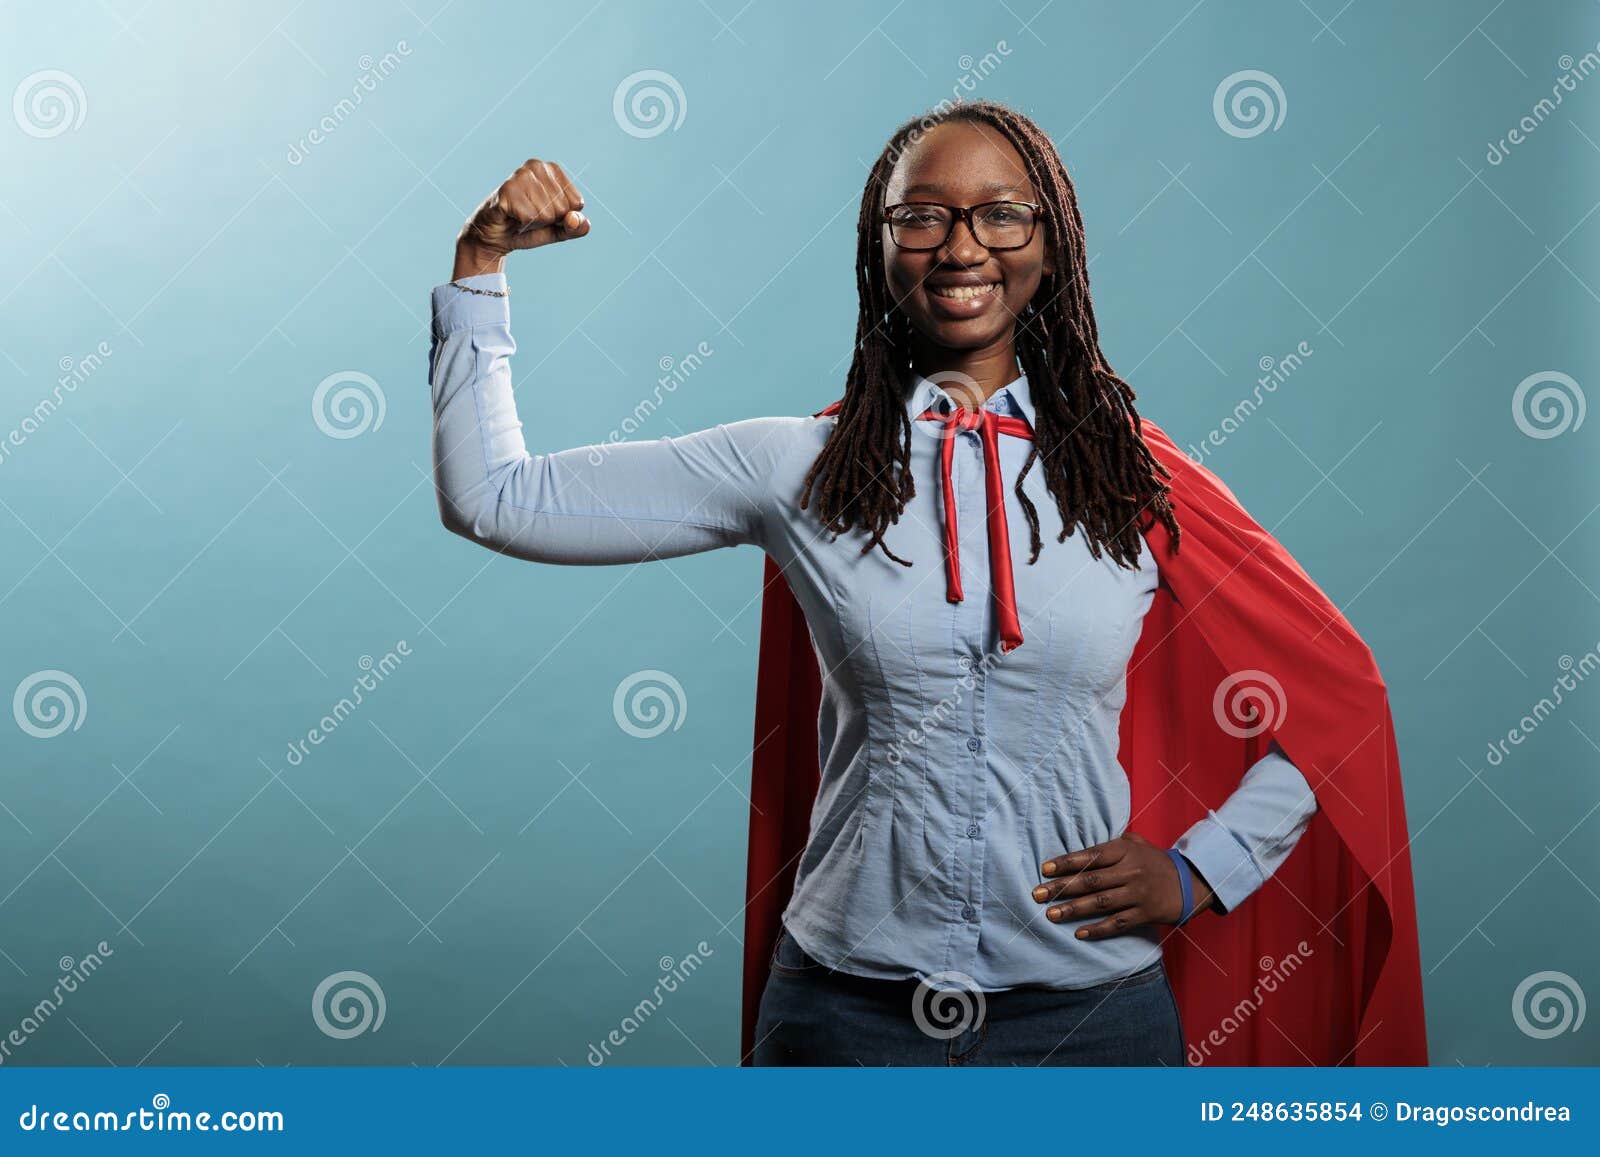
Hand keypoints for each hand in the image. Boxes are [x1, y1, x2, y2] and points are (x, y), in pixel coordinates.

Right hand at [454, 158, 589, 277]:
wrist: (494, 237)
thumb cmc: (527, 228)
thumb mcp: (558, 231)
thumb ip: (576, 227)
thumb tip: (575, 219)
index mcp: (553, 170)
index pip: (577, 203)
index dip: (562, 217)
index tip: (544, 214)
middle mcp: (537, 166)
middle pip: (562, 209)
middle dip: (548, 221)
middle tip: (529, 216)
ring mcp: (520, 175)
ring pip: (547, 214)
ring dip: (533, 223)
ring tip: (520, 215)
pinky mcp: (507, 189)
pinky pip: (530, 217)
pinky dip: (522, 224)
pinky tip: (510, 215)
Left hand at [1031, 832, 1216, 939]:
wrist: (1190, 882)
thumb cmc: (1154, 861)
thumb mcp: (1137, 843)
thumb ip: (1111, 843)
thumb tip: (1081, 849)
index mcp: (1124, 851)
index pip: (1090, 856)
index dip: (1066, 863)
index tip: (1044, 869)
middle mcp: (1130, 871)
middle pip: (1090, 880)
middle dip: (1061, 888)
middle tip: (1037, 894)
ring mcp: (1138, 893)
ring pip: (1100, 903)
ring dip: (1074, 910)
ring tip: (1051, 914)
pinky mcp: (1145, 913)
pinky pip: (1118, 923)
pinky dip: (1098, 929)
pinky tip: (1079, 933)